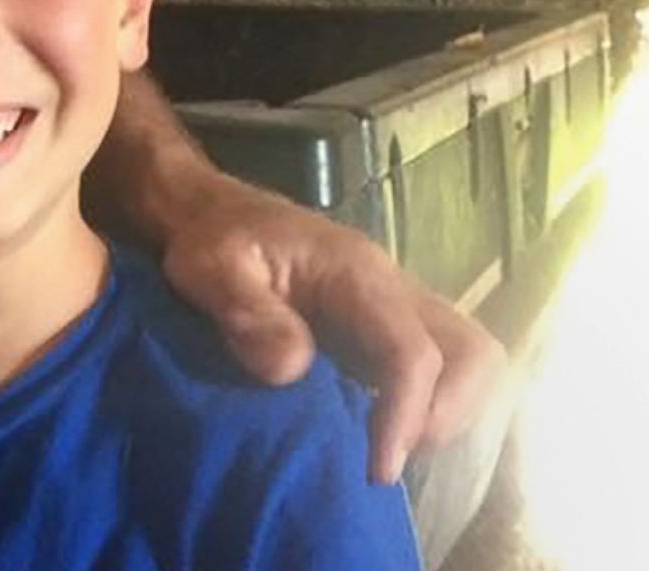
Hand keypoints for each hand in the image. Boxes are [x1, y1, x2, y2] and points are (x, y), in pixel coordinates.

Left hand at [161, 173, 507, 483]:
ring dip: (442, 415)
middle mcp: (394, 291)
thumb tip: (292, 370)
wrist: (214, 216)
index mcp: (357, 275)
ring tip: (383, 452)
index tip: (377, 468)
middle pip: (474, 354)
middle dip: (447, 415)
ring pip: (466, 363)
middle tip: (389, 457)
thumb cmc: (212, 240)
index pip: (412, 351)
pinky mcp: (384, 332)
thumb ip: (247, 312)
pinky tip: (373, 437)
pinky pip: (435, 371)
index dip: (406, 415)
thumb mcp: (210, 269)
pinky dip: (421, 410)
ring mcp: (395, 312)